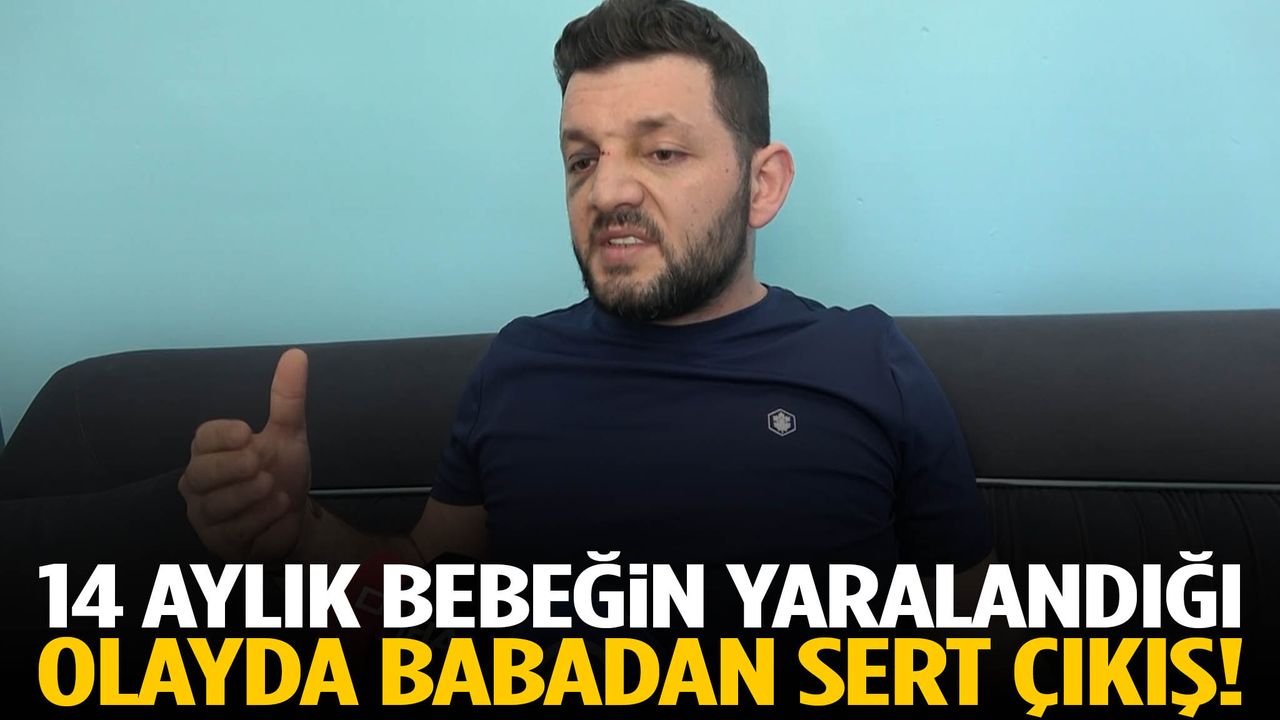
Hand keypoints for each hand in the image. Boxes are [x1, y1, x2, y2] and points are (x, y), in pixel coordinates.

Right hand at [179, 348, 311, 560]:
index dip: (221, 436)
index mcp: (210, 451)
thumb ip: (287, 399)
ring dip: (251, 496)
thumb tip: (297, 354)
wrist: (293, 518)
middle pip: (200, 473)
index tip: (247, 432)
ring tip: (274, 488)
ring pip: (217, 506)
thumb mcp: (288, 433)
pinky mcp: (220, 542)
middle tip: (261, 463)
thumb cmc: (281, 471)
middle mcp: (199, 482)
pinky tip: (278, 508)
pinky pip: (235, 531)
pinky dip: (261, 519)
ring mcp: (205, 514)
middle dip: (232, 469)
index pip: (203, 438)